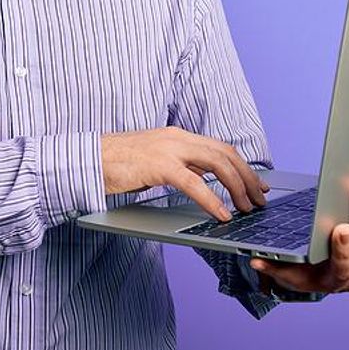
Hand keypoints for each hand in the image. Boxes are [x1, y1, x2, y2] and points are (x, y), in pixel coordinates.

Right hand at [101, 126, 268, 220]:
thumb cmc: (117, 163)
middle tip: (260, 198)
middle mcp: (177, 138)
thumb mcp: (155, 160)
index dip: (243, 166)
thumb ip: (180, 165)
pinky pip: (195, 183)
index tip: (257, 183)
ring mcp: (169, 149)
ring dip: (238, 187)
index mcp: (177, 136)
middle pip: (226, 153)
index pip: (220, 147)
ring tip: (247, 207)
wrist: (88, 160)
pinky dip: (213, 200)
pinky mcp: (159, 166)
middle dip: (248, 177)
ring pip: (217, 164)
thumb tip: (204, 178)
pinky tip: (222, 214)